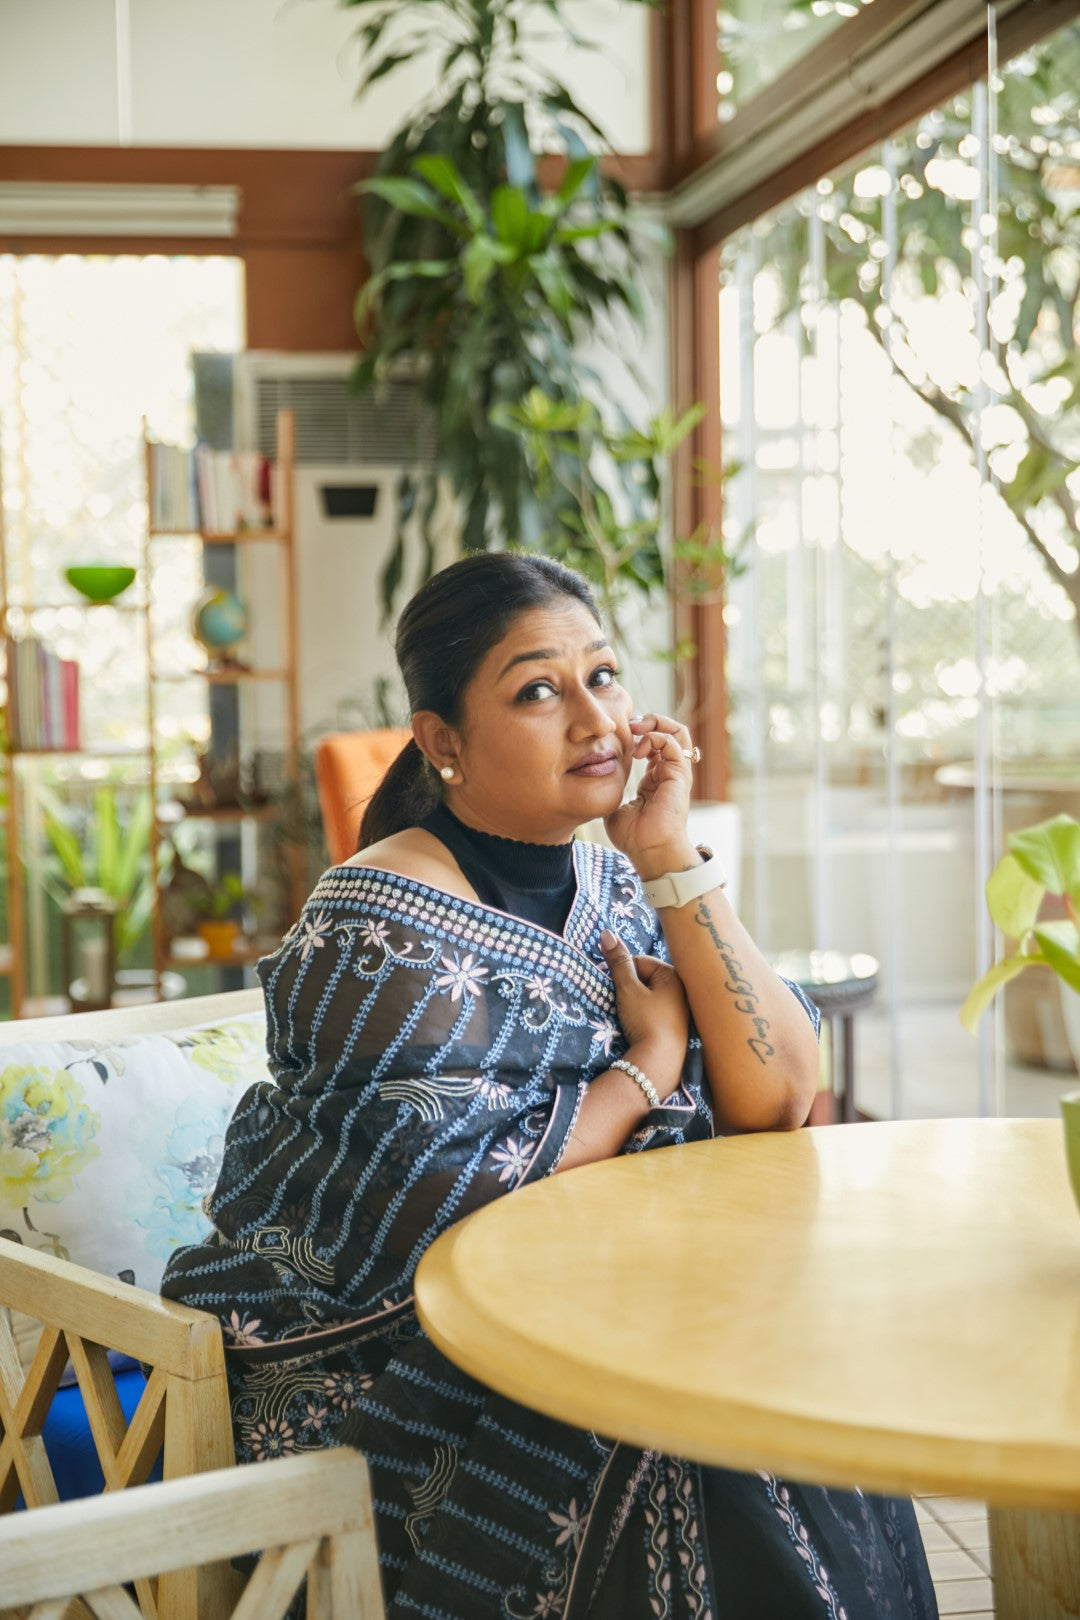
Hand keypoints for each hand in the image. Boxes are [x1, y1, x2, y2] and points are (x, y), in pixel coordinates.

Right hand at [599, 930, 688, 1096]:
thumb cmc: (646, 1021)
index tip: (617, 990)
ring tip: (631, 1018)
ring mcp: (681, 1009)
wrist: (660, 1063)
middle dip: (630, 989)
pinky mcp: (676, 1027)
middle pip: (645, 979)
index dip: (623, 974)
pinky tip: (640, 1027)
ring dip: (635, 1003)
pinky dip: (644, 1016)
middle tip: (624, 1005)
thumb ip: (617, 962)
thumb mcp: (628, 990)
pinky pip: (655, 1012)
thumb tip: (606, 933)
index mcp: (674, 975)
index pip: (640, 962)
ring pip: (649, 997)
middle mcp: (682, 989)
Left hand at [603, 713, 698, 879]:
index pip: (655, 743)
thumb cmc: (635, 837)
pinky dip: (655, 738)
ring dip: (656, 724)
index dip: (639, 733)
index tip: (620, 735)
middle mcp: (670, 773)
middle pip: (671, 732)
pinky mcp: (679, 775)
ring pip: (678, 732)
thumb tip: (598, 783)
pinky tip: (638, 750)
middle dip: (651, 721)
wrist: (650, 852)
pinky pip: (673, 743)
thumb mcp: (616, 808)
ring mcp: (677, 773)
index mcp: (656, 779)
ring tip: (637, 729)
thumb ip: (612, 792)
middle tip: (631, 725)